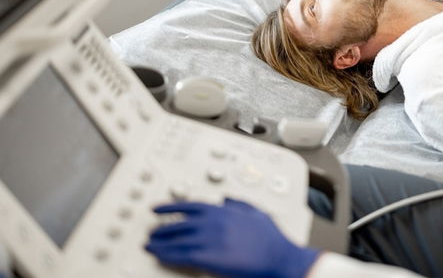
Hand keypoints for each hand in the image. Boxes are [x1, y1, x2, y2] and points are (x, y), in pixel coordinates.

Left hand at [146, 199, 319, 277]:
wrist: (277, 257)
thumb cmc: (270, 238)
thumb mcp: (256, 212)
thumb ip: (239, 203)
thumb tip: (227, 199)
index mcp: (222, 210)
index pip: (188, 206)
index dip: (170, 207)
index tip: (157, 209)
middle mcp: (212, 222)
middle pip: (178, 224)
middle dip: (162, 228)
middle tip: (151, 232)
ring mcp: (208, 239)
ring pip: (176, 240)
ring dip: (160, 243)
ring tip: (149, 246)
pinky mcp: (207, 257)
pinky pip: (181, 256)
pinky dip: (167, 256)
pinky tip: (159, 257)